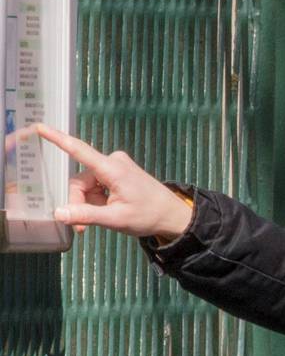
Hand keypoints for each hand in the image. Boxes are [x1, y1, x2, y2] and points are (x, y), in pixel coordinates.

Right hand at [22, 124, 193, 240]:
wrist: (173, 215)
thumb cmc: (149, 216)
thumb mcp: (116, 219)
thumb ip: (86, 216)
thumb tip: (59, 213)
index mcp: (112, 169)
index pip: (79, 150)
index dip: (57, 138)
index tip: (40, 127)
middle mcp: (112, 162)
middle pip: (80, 181)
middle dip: (80, 203)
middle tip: (84, 228)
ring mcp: (115, 166)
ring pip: (87, 185)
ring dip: (89, 204)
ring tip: (104, 219)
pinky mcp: (117, 172)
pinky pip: (96, 185)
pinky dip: (97, 200)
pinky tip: (109, 210)